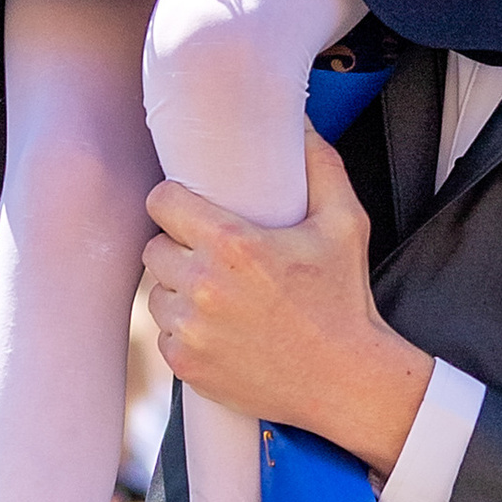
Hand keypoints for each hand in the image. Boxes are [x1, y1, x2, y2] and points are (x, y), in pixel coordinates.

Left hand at [140, 132, 431, 477]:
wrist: (346, 380)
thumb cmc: (344, 298)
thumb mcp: (345, 223)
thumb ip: (320, 165)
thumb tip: (302, 122)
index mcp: (233, 244)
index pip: (161, 202)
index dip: (174, 201)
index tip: (190, 208)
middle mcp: (202, 286)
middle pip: (155, 248)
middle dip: (179, 247)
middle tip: (212, 254)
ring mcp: (190, 330)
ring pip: (156, 293)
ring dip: (178, 290)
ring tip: (217, 293)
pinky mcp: (186, 366)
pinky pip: (164, 335)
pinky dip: (185, 331)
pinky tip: (221, 329)